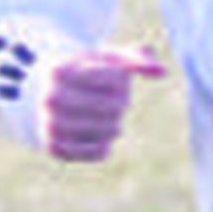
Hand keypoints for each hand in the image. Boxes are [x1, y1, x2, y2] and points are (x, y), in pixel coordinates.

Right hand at [41, 43, 166, 161]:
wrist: (49, 97)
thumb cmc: (88, 74)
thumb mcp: (108, 60)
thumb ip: (137, 60)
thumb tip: (163, 72)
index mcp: (60, 70)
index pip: (113, 78)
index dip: (122, 79)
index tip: (112, 78)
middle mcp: (50, 98)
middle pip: (113, 106)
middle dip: (122, 103)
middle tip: (115, 101)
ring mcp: (50, 124)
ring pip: (108, 130)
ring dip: (116, 124)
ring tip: (106, 118)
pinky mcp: (55, 148)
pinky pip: (99, 152)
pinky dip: (106, 144)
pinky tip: (98, 134)